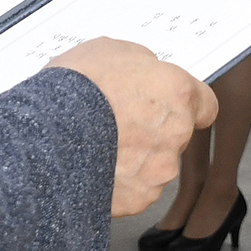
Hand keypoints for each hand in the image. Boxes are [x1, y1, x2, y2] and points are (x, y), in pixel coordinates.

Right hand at [49, 37, 217, 216]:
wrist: (45, 133)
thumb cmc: (75, 87)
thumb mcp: (111, 51)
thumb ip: (141, 65)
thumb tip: (146, 72)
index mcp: (177, 92)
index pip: (206, 105)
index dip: (187, 106)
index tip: (172, 107)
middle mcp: (176, 133)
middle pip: (176, 136)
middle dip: (153, 132)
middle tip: (119, 124)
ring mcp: (159, 170)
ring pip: (155, 166)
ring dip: (135, 159)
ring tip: (99, 147)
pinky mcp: (138, 198)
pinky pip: (134, 190)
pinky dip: (118, 183)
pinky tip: (93, 167)